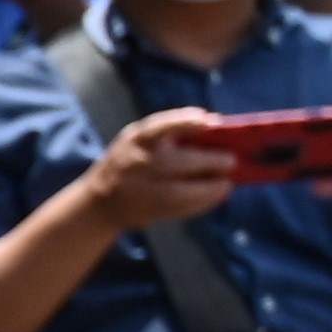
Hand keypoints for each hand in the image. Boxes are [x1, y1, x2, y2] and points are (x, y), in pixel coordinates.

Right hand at [64, 105, 244, 238]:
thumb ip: (174, 132)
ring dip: (212, 187)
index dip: (186, 122)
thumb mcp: (142, 141)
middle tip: (231, 161)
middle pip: (179, 163)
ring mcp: (140, 189)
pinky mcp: (148, 209)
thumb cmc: (132, 162)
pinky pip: (182, 206)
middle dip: (211, 162)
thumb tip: (218, 124)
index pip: (160, 126)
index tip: (211, 122)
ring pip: (183, 191)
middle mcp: (135, 163)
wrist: (100, 202)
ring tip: (225, 183)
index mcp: (136, 139)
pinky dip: (204, 201)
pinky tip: (216, 195)